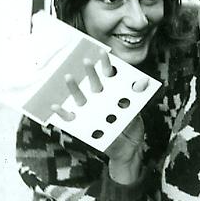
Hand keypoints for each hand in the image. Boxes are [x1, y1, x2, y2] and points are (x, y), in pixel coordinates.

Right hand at [53, 56, 146, 183]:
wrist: (129, 148)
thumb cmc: (132, 125)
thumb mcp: (138, 109)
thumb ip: (138, 95)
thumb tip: (142, 82)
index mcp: (113, 92)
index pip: (110, 75)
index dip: (106, 64)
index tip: (103, 52)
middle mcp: (100, 99)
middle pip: (94, 83)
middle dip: (90, 72)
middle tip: (86, 61)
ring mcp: (90, 111)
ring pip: (80, 97)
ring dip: (74, 88)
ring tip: (69, 77)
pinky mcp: (83, 126)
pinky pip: (70, 119)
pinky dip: (62, 113)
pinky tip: (56, 106)